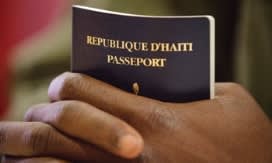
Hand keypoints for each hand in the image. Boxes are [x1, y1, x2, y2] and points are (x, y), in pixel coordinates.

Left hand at [1, 72, 271, 162]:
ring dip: (39, 146)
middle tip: (47, 109)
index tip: (67, 84)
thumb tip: (171, 80)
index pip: (82, 90)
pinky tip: (53, 159)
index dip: (67, 82)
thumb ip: (198, 83)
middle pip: (59, 125)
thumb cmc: (250, 144)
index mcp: (155, 119)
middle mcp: (132, 153)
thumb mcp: (231, 101)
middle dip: (45, 114)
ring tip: (31, 140)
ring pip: (57, 160)